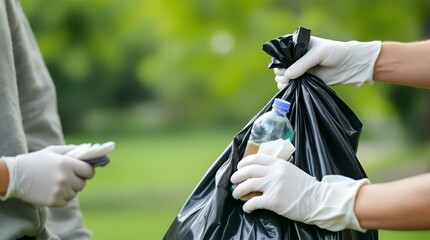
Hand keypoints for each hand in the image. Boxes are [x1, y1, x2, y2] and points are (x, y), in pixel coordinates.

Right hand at [1, 145, 94, 206]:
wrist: (15, 176)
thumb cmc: (36, 161)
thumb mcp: (53, 151)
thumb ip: (72, 150)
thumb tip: (88, 151)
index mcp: (67, 163)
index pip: (89, 171)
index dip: (87, 171)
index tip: (83, 172)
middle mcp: (65, 177)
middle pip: (82, 183)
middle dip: (77, 180)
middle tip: (65, 177)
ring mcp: (60, 190)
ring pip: (75, 193)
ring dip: (69, 189)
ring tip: (55, 183)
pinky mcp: (54, 201)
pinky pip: (66, 201)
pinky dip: (61, 197)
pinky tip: (51, 190)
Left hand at [230, 154, 368, 231]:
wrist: (318, 200)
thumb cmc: (306, 187)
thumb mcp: (291, 171)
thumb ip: (276, 169)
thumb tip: (259, 172)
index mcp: (279, 163)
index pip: (255, 158)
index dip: (243, 163)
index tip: (239, 168)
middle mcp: (274, 172)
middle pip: (248, 171)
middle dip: (237, 176)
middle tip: (233, 181)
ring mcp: (273, 186)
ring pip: (247, 185)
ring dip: (238, 190)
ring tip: (236, 194)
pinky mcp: (273, 200)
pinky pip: (253, 202)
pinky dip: (247, 206)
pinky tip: (247, 208)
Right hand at [274, 36, 380, 88]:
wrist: (352, 65)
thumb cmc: (336, 52)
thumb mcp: (318, 54)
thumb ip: (302, 64)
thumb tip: (286, 76)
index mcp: (300, 46)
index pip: (283, 51)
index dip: (279, 59)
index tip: (281, 66)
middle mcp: (299, 58)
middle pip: (282, 66)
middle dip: (281, 71)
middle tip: (285, 76)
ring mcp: (302, 70)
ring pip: (285, 76)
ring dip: (282, 80)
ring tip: (287, 82)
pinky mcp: (307, 80)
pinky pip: (293, 84)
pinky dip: (288, 87)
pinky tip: (288, 87)